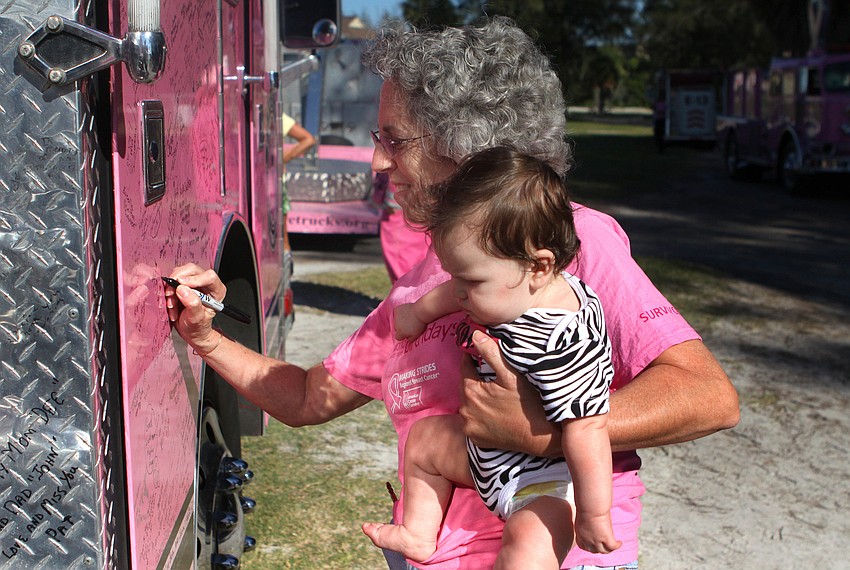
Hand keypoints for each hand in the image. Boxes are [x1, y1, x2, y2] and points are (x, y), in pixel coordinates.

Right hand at [163, 264, 226, 354]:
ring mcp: (194, 281)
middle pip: (192, 270)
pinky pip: (172, 279)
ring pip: (180, 273)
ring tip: (172, 304)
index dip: (194, 279)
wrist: (190, 331)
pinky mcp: (183, 283)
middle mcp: (206, 283)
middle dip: (178, 281)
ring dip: (171, 288)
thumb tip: (183, 290)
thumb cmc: (197, 327)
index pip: (209, 277)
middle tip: (170, 294)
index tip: (181, 285)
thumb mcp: (196, 319)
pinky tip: (171, 303)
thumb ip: (192, 305)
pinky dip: (168, 290)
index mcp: (216, 290)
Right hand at [393, 303, 426, 339]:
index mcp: (400, 333)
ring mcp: (396, 317)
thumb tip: (407, 339)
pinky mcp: (397, 309)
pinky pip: (397, 312)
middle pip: (397, 328)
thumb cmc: (419, 324)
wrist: (420, 312)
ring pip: (396, 320)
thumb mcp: (416, 335)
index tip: (407, 333)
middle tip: (409, 324)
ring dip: (400, 320)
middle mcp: (396, 326)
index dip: (402, 335)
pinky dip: (400, 312)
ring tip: (409, 317)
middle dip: (401, 327)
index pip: (398, 337)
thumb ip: (410, 339)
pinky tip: (406, 311)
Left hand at [459, 331, 560, 455]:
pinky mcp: (475, 438)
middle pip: (465, 386)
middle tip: (486, 374)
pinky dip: (478, 414)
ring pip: (467, 404)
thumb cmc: (527, 403)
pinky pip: (471, 421)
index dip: (471, 358)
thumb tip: (474, 336)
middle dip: (473, 378)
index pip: (464, 368)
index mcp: (471, 392)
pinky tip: (491, 411)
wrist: (539, 437)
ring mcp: (469, 427)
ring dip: (475, 397)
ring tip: (490, 393)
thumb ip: (491, 353)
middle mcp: (465, 410)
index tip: (475, 353)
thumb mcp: (511, 375)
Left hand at [574, 511, 620, 553]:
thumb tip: (590, 522)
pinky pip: (613, 547)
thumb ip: (585, 524)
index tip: (594, 544)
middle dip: (599, 548)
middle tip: (605, 544)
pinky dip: (617, 545)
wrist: (590, 506)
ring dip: (609, 549)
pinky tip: (619, 542)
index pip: (583, 547)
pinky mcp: (606, 538)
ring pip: (604, 551)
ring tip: (614, 544)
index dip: (589, 547)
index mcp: (580, 535)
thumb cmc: (585, 507)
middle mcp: (587, 540)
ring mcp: (597, 541)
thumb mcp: (582, 518)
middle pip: (594, 551)